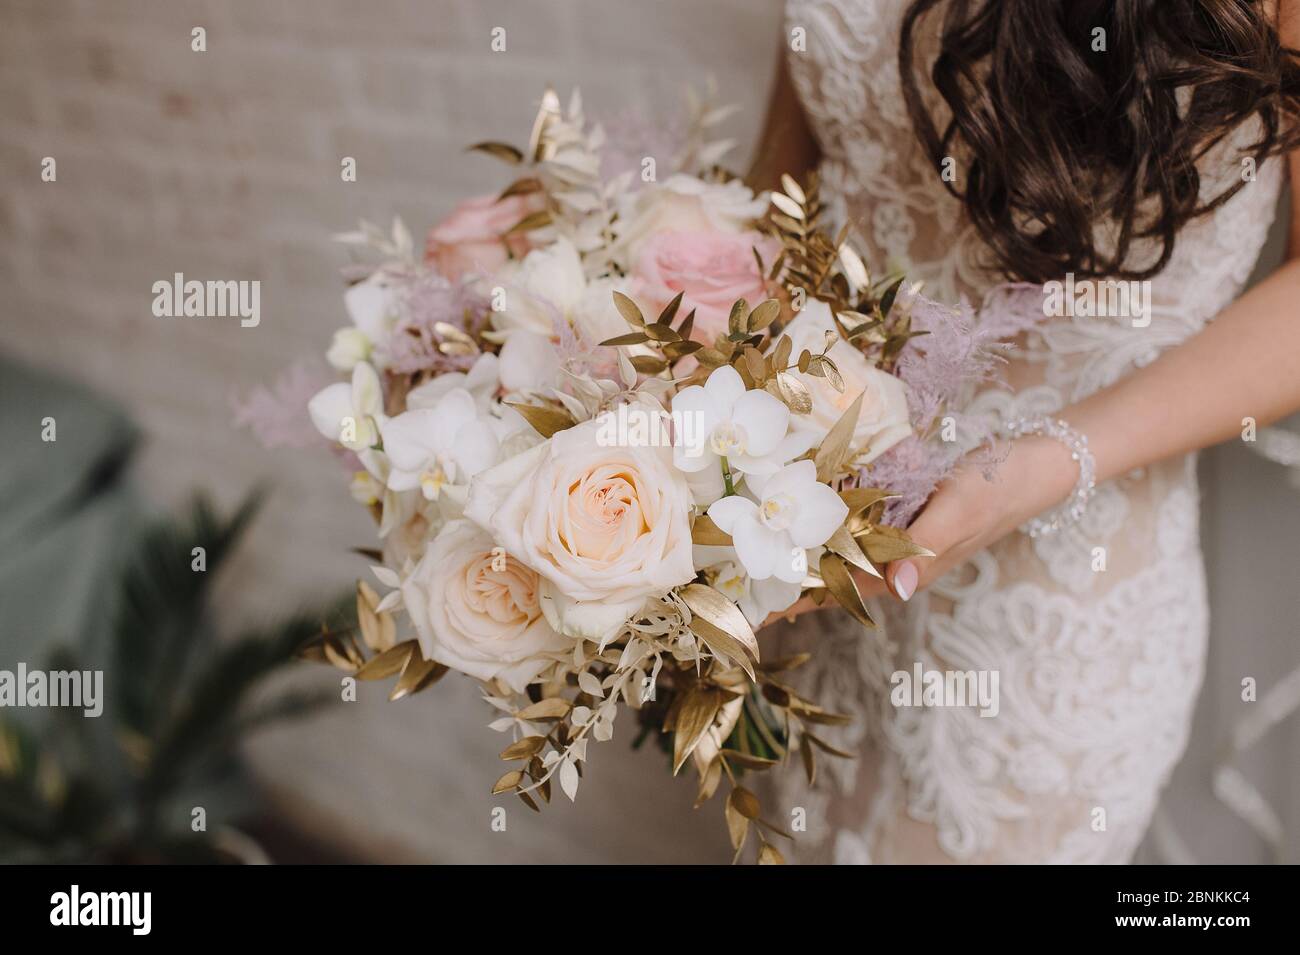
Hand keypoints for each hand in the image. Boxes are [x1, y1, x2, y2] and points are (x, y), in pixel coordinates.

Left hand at [763, 434, 1078, 624]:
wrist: (1034, 465)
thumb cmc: (996, 488)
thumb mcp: (961, 512)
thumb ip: (925, 551)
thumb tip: (896, 591)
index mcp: (902, 572)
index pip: (834, 593)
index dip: (789, 600)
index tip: (745, 607)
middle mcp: (891, 563)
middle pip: (824, 580)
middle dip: (778, 583)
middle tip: (724, 582)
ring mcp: (892, 541)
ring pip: (831, 556)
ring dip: (792, 557)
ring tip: (742, 557)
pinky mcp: (896, 516)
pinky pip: (847, 529)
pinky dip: (816, 528)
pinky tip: (788, 519)